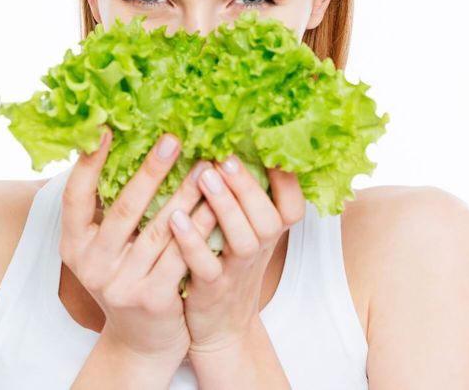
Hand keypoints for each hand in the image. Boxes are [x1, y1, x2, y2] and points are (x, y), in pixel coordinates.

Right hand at [59, 126, 215, 363]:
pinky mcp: (152, 298)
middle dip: (151, 169)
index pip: (74, 196)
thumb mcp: (104, 249)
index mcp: (74, 244)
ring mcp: (121, 284)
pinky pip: (181, 254)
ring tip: (206, 164)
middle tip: (173, 138)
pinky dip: (199, 227)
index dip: (87, 162)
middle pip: (124, 208)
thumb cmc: (126, 278)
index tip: (104, 128)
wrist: (141, 341)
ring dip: (185, 193)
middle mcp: (92, 264)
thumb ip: (108, 210)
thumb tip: (121, 145)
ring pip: (159, 228)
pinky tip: (216, 205)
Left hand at [166, 154, 305, 354]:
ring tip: (203, 175)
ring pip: (243, 239)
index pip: (293, 204)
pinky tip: (175, 218)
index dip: (287, 178)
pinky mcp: (211, 289)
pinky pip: (206, 265)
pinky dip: (192, 242)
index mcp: (270, 232)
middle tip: (225, 156)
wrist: (220, 327)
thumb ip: (243, 196)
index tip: (269, 144)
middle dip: (247, 185)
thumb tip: (228, 141)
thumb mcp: (245, 230)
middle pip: (268, 218)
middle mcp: (260, 249)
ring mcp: (237, 270)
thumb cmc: (229, 265)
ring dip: (224, 206)